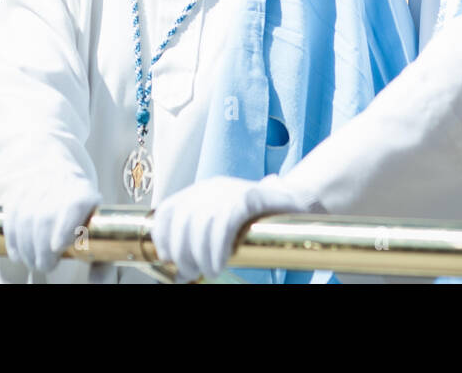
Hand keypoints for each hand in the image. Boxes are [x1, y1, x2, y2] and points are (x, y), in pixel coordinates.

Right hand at [1, 176, 100, 275]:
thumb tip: (97, 279)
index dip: (64, 227)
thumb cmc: (84, 214)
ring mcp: (39, 183)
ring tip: (31, 262)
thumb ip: (99, 256)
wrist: (66, 180)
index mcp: (84, 192)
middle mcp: (61, 182)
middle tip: (44, 265)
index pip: (73, 205)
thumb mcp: (96, 229)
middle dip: (41, 247)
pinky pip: (11, 213)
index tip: (57, 248)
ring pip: (25, 216)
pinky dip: (12, 238)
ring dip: (25, 246)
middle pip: (45, 215)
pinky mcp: (21, 187)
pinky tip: (17, 254)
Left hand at [152, 175, 314, 282]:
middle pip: (182, 219)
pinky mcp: (251, 196)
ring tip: (208, 271)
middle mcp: (212, 187)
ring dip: (200, 254)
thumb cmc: (259, 220)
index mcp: (201, 192)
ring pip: (202, 223)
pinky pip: (225, 223)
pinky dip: (218, 247)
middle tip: (190, 273)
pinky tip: (220, 263)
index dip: (162, 235)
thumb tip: (180, 271)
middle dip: (181, 252)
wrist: (300, 202)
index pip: (168, 209)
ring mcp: (231, 190)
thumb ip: (202, 242)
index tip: (166, 258)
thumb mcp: (224, 226)